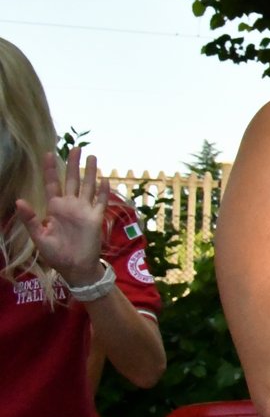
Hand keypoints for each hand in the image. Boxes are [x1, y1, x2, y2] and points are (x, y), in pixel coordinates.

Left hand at [14, 147, 109, 285]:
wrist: (75, 268)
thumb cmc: (56, 254)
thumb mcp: (39, 237)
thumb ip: (30, 219)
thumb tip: (19, 200)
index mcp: (55, 208)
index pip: (52, 184)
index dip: (50, 169)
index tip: (49, 153)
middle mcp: (70, 205)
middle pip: (72, 180)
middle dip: (73, 164)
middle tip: (76, 148)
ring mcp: (85, 210)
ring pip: (87, 186)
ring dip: (90, 172)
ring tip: (92, 157)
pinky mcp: (96, 217)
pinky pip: (101, 201)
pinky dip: (103, 190)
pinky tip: (105, 179)